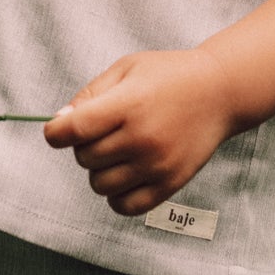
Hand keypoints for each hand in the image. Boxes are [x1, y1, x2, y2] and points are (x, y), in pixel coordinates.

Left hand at [43, 47, 237, 215]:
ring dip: (99, 170)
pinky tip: (125, 174)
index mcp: (130, 103)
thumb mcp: (127, 68)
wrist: (219, 92)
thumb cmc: (169, 75)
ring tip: (116, 150)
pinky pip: (124, 206)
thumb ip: (90, 94)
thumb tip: (59, 124)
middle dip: (83, 145)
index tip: (56, 131)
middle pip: (85, 158)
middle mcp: (143, 138)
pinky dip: (116, 195)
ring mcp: (157, 164)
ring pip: (100, 185)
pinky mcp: (170, 184)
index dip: (55, 133)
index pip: (75, 130)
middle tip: (103, 130)